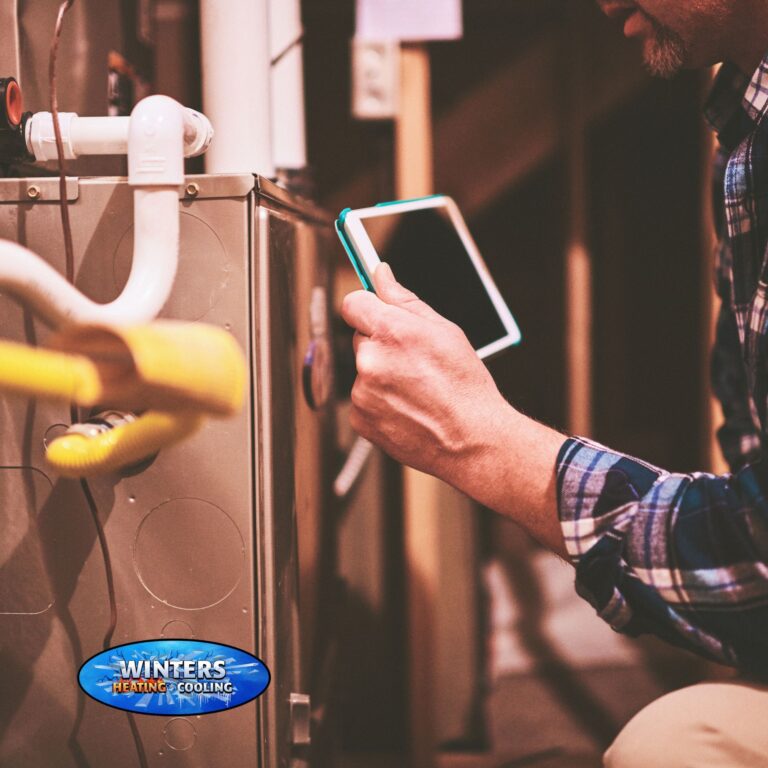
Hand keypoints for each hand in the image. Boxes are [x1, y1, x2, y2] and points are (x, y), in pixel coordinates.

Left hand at [341, 262, 513, 484]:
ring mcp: (362, 392)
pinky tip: (408, 408)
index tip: (376, 313)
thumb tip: (381, 274)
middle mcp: (370, 360)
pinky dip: (380, 402)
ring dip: (381, 375)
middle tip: (415, 362)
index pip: (353, 303)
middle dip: (382, 344)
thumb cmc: (465, 386)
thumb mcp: (444, 331)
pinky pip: (363, 400)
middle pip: (360, 338)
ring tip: (417, 390)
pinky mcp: (360, 418)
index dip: (367, 307)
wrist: (471, 440)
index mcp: (391, 331)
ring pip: (364, 371)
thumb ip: (404, 300)